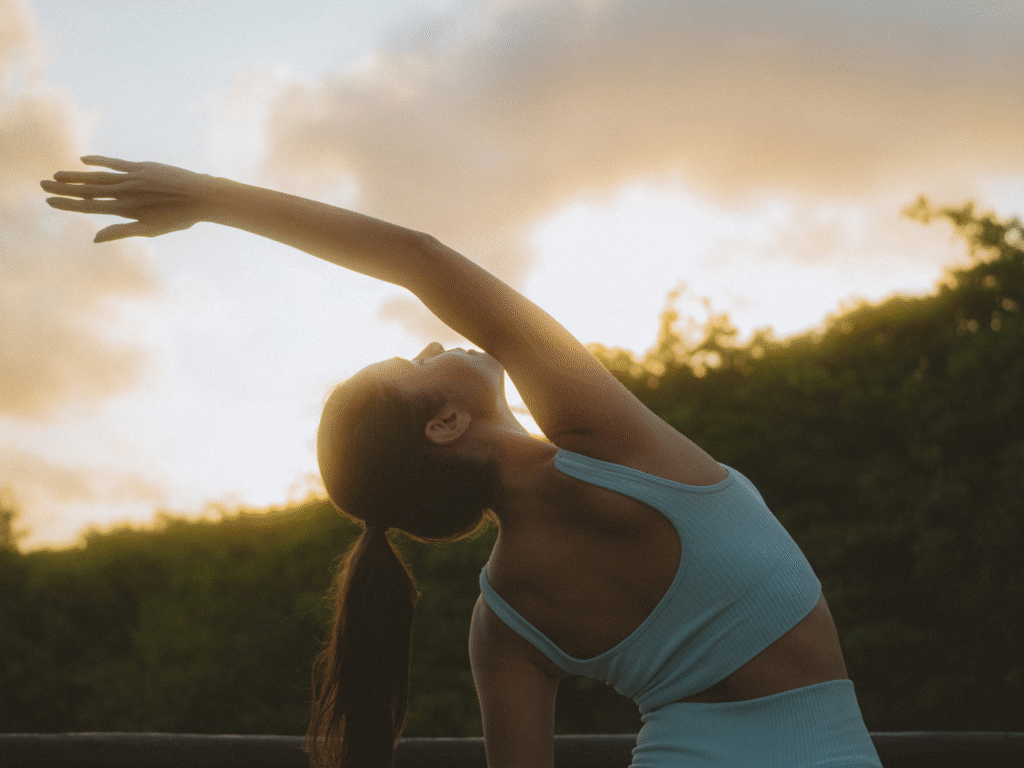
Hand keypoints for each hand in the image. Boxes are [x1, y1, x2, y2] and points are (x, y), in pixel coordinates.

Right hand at [41, 156, 208, 242]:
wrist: (202, 196)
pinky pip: (115, 162)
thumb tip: (94, 239)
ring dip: (76, 175)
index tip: (49, 201)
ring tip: (57, 175)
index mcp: (126, 209)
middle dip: (64, 187)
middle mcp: (125, 192)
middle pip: (88, 189)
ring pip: (98, 176)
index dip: (68, 204)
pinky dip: (98, 161)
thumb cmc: (179, 218)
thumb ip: (121, 232)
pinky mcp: (142, 167)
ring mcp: (133, 177)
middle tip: (42, 185)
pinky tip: (83, 160)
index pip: (89, 206)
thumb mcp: (151, 230)